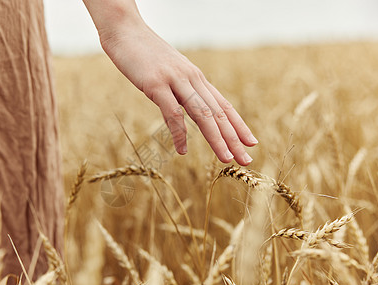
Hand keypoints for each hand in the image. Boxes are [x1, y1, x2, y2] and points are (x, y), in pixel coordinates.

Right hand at [99, 20, 257, 165]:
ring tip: (226, 158)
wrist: (126, 31)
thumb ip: (182, 87)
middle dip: (233, 138)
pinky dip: (179, 133)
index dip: (238, 125)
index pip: (223, 105)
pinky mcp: (156, 84)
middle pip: (217, 113)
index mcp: (196, 78)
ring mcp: (175, 80)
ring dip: (216, 138)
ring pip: (202, 114)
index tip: (251, 142)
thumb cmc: (146, 54)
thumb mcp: (171, 71)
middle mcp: (191, 79)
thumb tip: (188, 104)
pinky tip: (182, 150)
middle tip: (246, 159)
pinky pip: (172, 113)